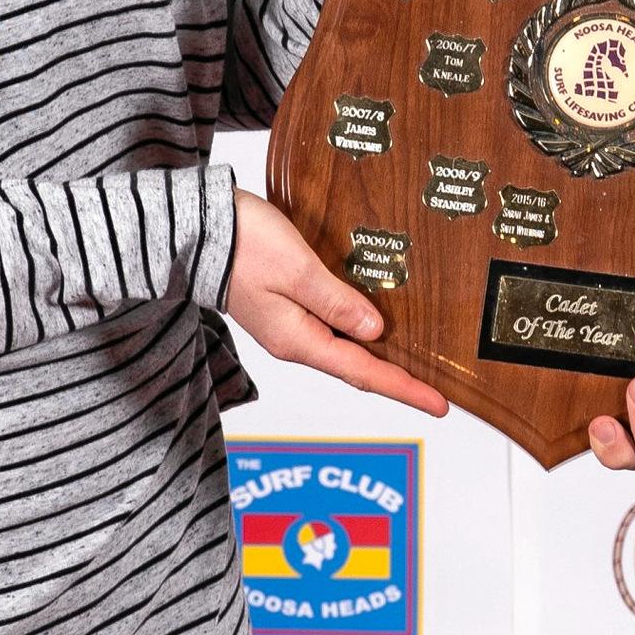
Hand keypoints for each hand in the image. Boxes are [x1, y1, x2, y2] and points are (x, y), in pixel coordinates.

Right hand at [224, 192, 448, 415]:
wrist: (194, 229)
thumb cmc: (243, 243)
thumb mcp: (298, 269)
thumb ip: (337, 301)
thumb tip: (375, 331)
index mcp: (299, 340)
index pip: (363, 372)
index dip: (405, 389)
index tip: (440, 406)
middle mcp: (294, 341)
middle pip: (356, 368)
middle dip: (397, 381)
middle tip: (437, 393)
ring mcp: (287, 326)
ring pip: (344, 349)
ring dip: (379, 360)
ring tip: (415, 366)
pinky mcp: (284, 307)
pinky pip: (330, 328)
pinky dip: (358, 334)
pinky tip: (375, 326)